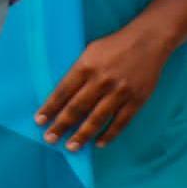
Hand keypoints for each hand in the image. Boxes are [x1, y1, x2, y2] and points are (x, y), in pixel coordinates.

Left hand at [38, 18, 178, 149]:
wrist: (147, 41)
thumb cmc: (113, 46)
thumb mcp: (89, 52)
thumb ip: (77, 72)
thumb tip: (61, 95)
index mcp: (85, 67)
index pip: (62, 92)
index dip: (50, 108)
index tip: (39, 120)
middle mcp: (101, 81)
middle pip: (77, 108)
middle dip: (61, 125)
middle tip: (49, 138)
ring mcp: (120, 91)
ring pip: (98, 118)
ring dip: (82, 134)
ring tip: (71, 146)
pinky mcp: (137, 99)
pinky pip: (121, 121)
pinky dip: (109, 134)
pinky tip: (99, 143)